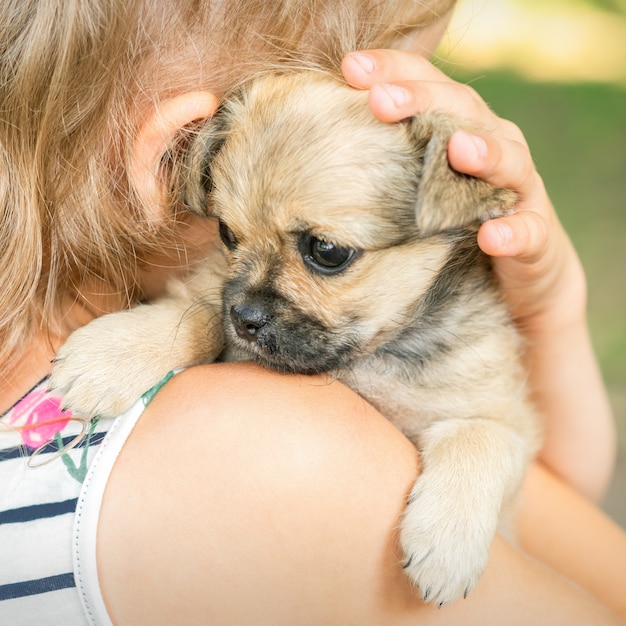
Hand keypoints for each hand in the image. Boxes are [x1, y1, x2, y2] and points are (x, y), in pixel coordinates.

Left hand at [341, 50, 586, 330]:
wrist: (519, 268)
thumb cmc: (460, 217)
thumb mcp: (422, 185)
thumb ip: (393, 160)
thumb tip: (321, 147)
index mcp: (462, 128)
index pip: (430, 87)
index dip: (394, 72)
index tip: (350, 68)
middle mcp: (494, 147)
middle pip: (464, 113)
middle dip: (424, 102)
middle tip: (382, 100)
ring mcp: (518, 190)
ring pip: (508, 162)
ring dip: (484, 153)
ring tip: (456, 149)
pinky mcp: (534, 237)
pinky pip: (527, 233)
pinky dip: (512, 232)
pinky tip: (491, 236)